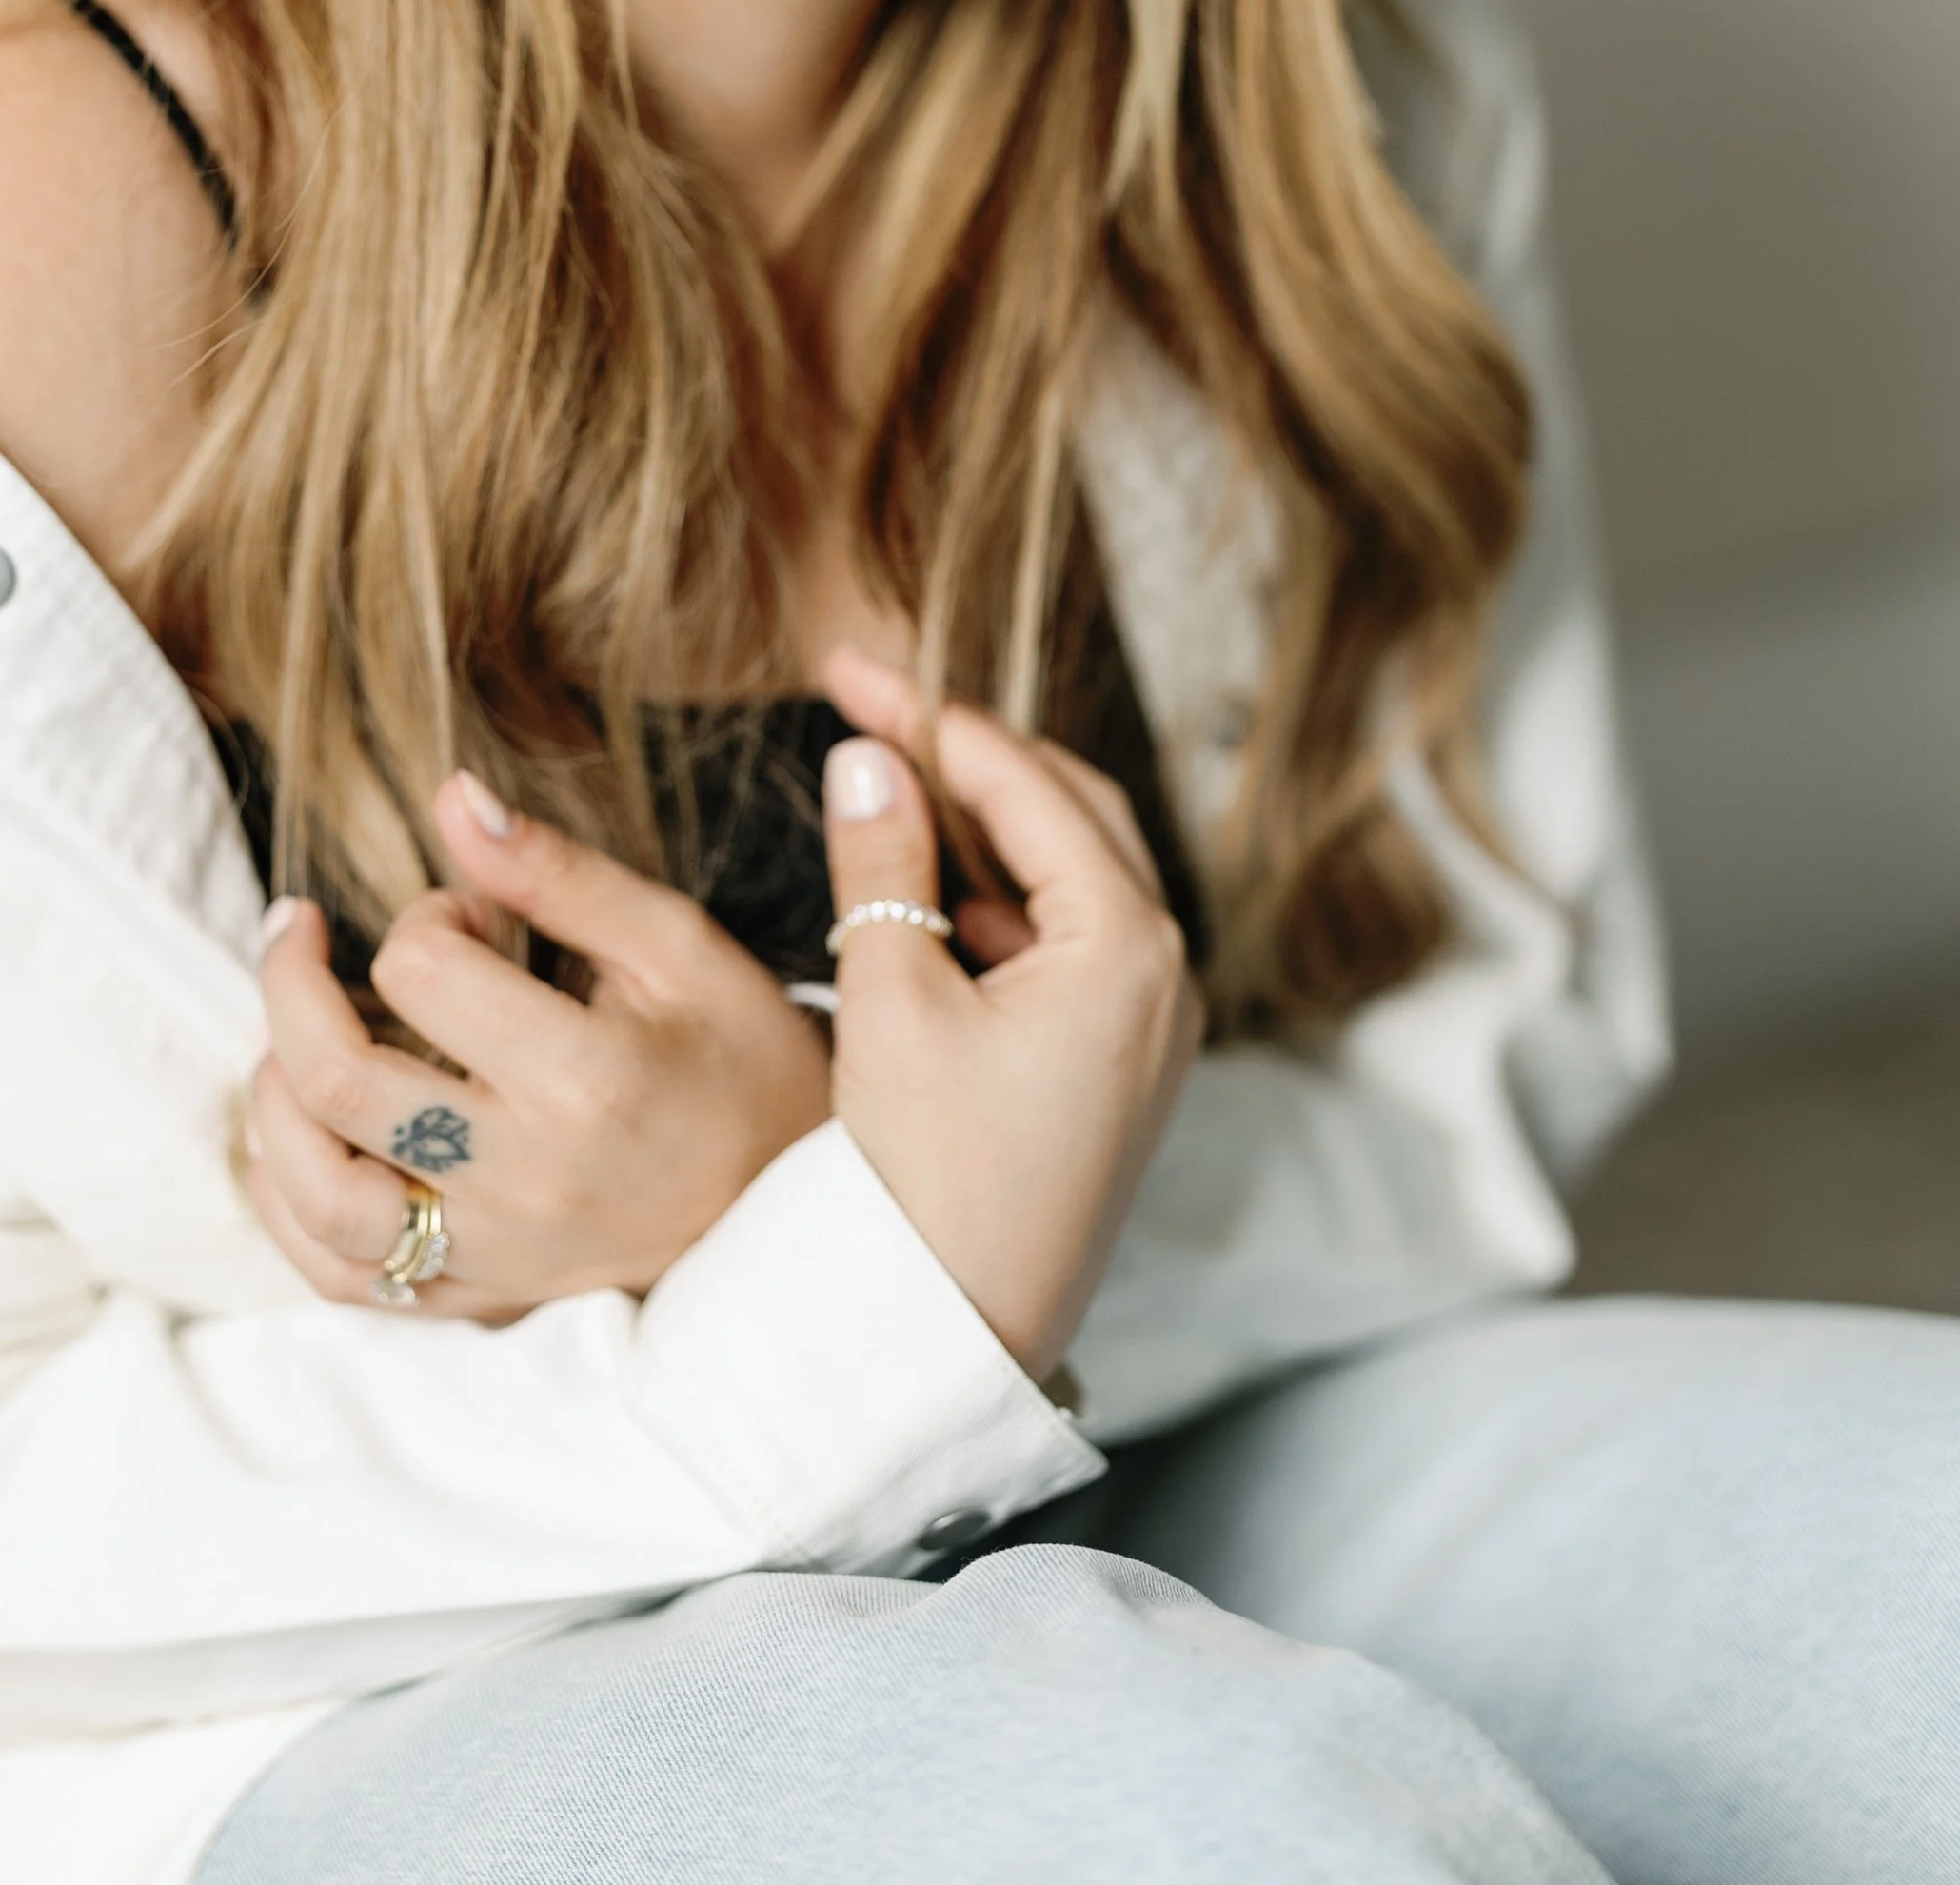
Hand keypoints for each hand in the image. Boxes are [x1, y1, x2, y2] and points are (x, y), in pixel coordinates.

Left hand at [246, 771, 831, 1315]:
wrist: (795, 1195)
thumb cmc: (739, 1053)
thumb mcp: (673, 940)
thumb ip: (556, 872)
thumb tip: (451, 796)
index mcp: (584, 1078)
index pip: (422, 970)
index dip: (427, 914)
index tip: (471, 913)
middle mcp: (527, 1178)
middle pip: (337, 1081)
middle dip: (288, 980)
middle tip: (295, 926)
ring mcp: (496, 1253)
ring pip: (318, 1194)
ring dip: (271, 1101)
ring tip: (284, 1036)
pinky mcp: (480, 1297)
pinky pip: (340, 1279)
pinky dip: (285, 1209)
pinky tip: (288, 1142)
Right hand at [817, 645, 1202, 1383]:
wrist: (955, 1339)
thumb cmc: (928, 1178)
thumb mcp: (890, 999)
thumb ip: (883, 861)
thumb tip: (869, 755)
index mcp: (1128, 945)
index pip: (1025, 784)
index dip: (930, 717)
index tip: (847, 672)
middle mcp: (1165, 972)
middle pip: (1069, 808)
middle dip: (967, 753)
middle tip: (866, 704)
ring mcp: (1151, 1021)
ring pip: (1072, 870)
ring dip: (982, 821)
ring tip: (885, 781)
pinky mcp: (1120, 1062)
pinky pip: (1069, 937)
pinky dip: (1001, 895)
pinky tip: (930, 888)